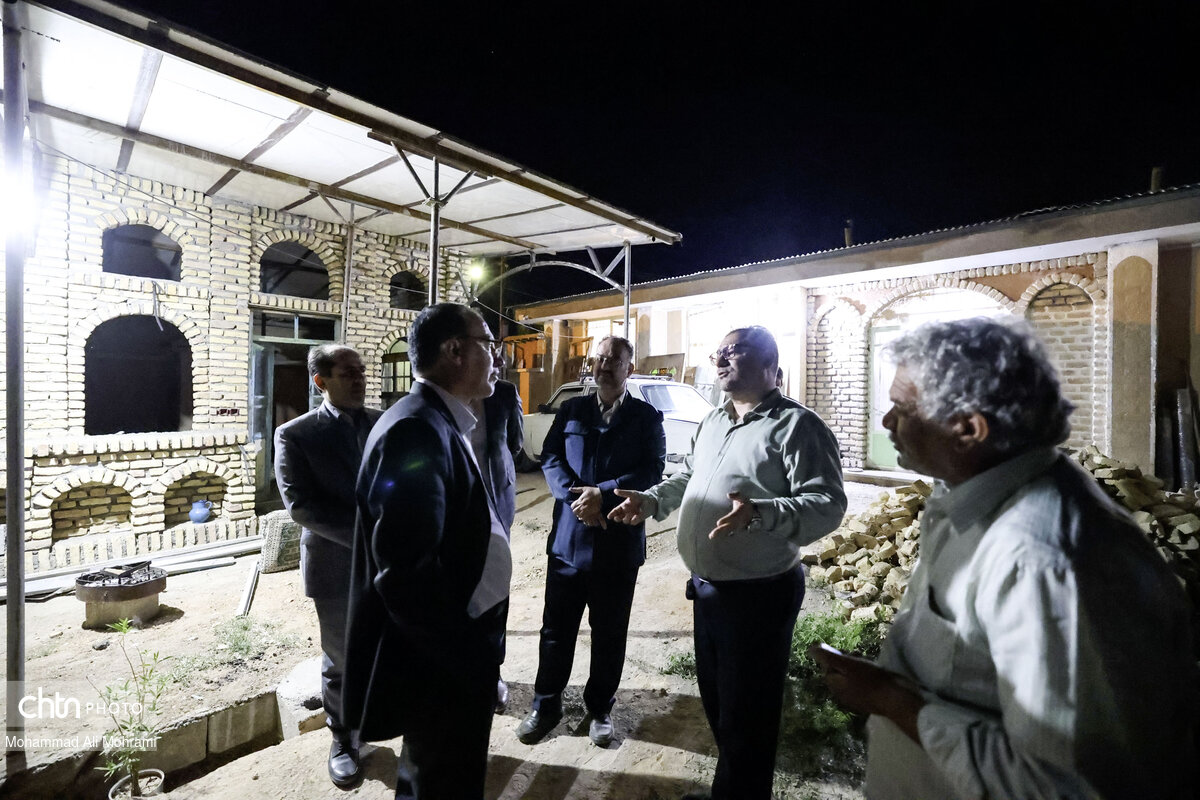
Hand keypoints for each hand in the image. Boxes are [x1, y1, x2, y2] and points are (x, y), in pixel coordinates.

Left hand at [568, 486, 606, 528]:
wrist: (602, 494)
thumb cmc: (593, 491)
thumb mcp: (585, 488)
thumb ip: (576, 489)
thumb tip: (570, 489)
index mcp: (580, 500)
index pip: (572, 506)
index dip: (573, 506)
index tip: (575, 505)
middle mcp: (583, 506)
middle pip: (575, 512)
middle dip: (576, 511)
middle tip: (578, 510)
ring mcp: (587, 510)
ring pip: (579, 516)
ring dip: (579, 515)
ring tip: (582, 513)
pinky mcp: (592, 513)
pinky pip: (586, 518)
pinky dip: (584, 518)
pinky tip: (585, 516)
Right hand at [609, 489, 645, 524]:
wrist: (651, 501)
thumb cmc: (640, 497)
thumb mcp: (632, 494)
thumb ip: (624, 493)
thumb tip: (615, 490)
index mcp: (623, 506)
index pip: (615, 511)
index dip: (612, 514)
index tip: (609, 517)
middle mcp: (626, 512)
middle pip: (618, 518)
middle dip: (617, 519)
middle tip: (617, 518)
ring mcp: (631, 517)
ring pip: (625, 521)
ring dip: (625, 519)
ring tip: (628, 515)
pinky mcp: (637, 520)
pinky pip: (633, 522)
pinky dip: (633, 520)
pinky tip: (635, 516)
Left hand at [708, 491, 754, 538]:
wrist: (752, 512)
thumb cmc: (744, 503)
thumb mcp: (742, 497)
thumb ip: (736, 495)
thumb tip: (728, 495)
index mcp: (740, 513)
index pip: (733, 517)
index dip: (726, 520)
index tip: (718, 523)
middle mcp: (738, 521)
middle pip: (729, 527)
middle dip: (721, 530)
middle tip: (712, 534)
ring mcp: (736, 526)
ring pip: (727, 531)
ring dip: (719, 534)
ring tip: (711, 536)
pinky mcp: (734, 528)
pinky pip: (727, 532)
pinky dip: (720, 535)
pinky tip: (712, 536)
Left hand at [809, 644, 923, 741]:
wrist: (894, 700)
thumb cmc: (870, 679)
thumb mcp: (848, 664)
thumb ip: (828, 657)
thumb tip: (809, 650)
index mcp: (834, 685)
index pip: (827, 665)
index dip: (836, 655)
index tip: (848, 651)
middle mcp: (840, 694)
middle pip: (838, 672)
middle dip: (847, 661)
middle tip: (859, 655)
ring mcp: (853, 700)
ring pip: (849, 678)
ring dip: (856, 667)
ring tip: (868, 663)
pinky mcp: (865, 702)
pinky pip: (860, 685)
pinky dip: (864, 677)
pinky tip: (874, 674)